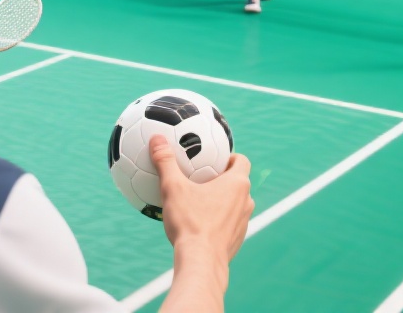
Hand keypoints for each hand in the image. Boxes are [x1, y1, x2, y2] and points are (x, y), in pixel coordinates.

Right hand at [150, 136, 253, 266]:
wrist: (201, 262)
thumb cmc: (191, 223)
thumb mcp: (173, 188)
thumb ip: (166, 161)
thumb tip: (156, 139)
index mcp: (237, 184)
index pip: (242, 161)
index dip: (230, 157)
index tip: (215, 159)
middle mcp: (245, 202)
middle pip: (239, 182)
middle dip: (223, 178)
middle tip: (203, 177)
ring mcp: (243, 223)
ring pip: (236, 204)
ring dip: (222, 200)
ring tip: (201, 200)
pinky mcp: (236, 240)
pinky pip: (229, 223)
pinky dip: (219, 219)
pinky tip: (199, 222)